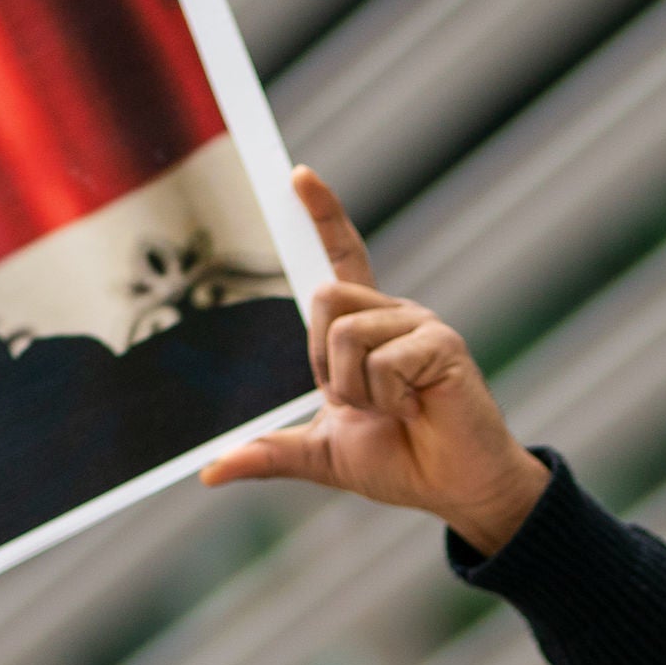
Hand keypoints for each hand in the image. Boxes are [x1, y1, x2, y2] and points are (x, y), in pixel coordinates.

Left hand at [201, 168, 547, 552]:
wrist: (455, 489)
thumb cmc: (399, 462)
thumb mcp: (321, 453)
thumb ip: (270, 452)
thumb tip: (210, 472)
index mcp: (365, 327)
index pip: (342, 257)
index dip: (324, 214)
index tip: (298, 175)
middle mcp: (393, 314)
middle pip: (325, 297)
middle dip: (324, 362)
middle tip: (359, 402)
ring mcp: (420, 324)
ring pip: (347, 333)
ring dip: (356, 390)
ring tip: (394, 410)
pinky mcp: (442, 344)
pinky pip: (382, 361)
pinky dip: (387, 399)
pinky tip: (417, 409)